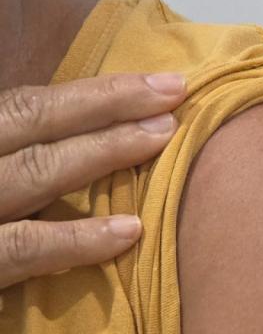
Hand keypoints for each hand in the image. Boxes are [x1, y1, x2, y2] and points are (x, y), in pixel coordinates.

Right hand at [0, 73, 183, 287]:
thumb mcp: (6, 182)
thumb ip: (27, 161)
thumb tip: (104, 141)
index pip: (23, 106)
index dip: (94, 93)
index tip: (161, 84)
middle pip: (28, 121)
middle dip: (105, 104)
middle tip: (174, 94)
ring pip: (29, 173)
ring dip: (100, 151)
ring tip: (162, 138)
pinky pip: (20, 249)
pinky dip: (74, 239)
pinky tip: (128, 231)